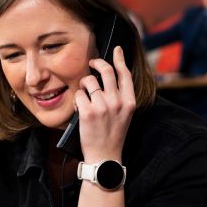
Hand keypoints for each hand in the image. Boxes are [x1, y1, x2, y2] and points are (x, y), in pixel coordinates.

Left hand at [76, 45, 136, 163]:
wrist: (104, 156)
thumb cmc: (113, 134)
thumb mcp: (124, 114)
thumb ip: (121, 96)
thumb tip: (111, 76)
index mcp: (129, 101)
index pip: (125, 74)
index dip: (120, 59)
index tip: (116, 50)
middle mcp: (117, 102)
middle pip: (106, 71)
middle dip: (96, 63)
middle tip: (91, 63)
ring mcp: (102, 106)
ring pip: (88, 81)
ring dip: (83, 85)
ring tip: (85, 96)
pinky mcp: (88, 112)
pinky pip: (78, 95)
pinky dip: (77, 99)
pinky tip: (81, 109)